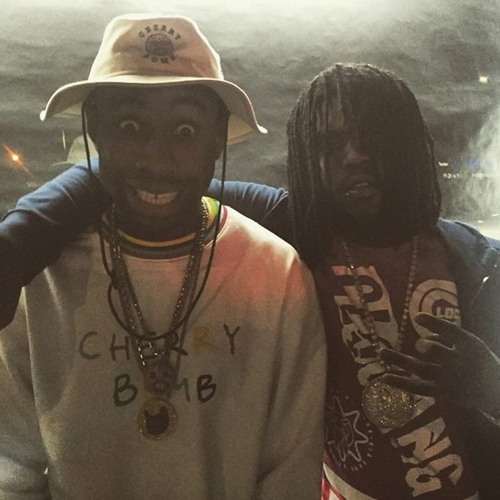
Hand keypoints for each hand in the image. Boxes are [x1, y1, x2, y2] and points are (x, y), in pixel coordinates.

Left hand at [378, 312, 499, 414]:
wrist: (498, 393)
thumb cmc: (480, 362)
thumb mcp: (471, 345)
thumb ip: (448, 336)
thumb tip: (424, 332)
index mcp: (471, 346)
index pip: (452, 332)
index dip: (434, 323)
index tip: (417, 316)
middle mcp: (459, 363)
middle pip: (437, 353)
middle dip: (427, 347)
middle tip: (420, 346)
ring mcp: (449, 380)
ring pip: (421, 369)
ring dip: (399, 360)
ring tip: (381, 352)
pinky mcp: (441, 393)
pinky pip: (418, 387)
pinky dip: (400, 382)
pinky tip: (384, 377)